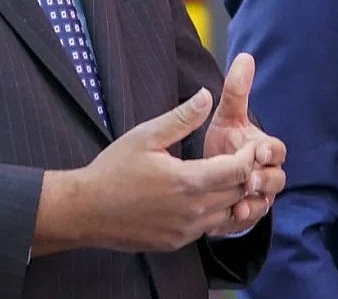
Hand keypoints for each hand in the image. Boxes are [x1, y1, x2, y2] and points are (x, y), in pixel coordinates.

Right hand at [35, 88, 258, 254]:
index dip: (250, 155)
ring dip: (233, 195)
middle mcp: (191, 211)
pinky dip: (215, 212)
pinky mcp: (177, 242)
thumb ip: (181, 118)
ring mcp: (185, 230)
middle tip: (245, 157)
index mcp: (187, 181)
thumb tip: (207, 96)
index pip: (238, 170)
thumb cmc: (113, 170)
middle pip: (238, 193)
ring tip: (227, 174)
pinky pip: (208, 228)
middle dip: (246, 174)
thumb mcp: (146, 135)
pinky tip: (205, 195)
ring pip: (227, 213)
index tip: (251, 144)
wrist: (86, 211)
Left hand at [203, 53, 286, 234]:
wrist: (211, 175)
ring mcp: (259, 197)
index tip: (259, 150)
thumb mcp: (228, 116)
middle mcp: (267, 174)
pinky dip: (240, 220)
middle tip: (251, 179)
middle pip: (277, 179)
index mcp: (264, 149)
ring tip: (239, 203)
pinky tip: (228, 217)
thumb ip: (236, 91)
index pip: (277, 150)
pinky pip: (249, 221)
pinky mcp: (246, 216)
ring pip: (266, 202)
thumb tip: (245, 57)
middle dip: (265, 179)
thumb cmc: (225, 142)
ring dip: (254, 203)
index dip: (270, 150)